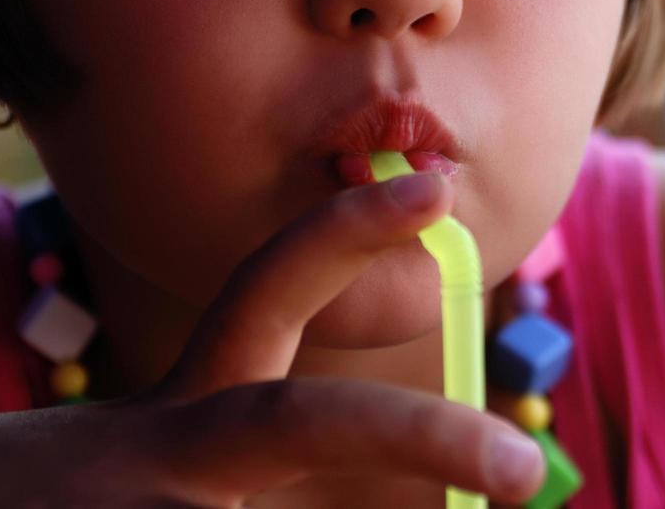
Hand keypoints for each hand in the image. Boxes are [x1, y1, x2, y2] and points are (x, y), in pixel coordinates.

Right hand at [0, 172, 545, 506]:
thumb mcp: (136, 479)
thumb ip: (241, 470)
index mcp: (179, 425)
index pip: (267, 294)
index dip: (346, 234)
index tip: (434, 187)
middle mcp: (156, 460)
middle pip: (308, 420)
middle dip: (426, 437)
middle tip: (528, 473)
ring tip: (351, 505)